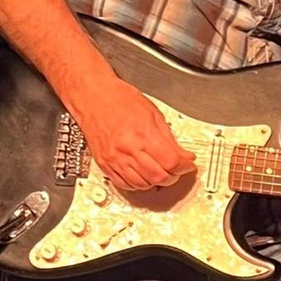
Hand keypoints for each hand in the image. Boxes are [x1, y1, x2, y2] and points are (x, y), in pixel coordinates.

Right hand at [77, 78, 196, 191]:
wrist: (93, 96)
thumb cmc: (120, 99)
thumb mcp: (154, 114)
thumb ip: (170, 139)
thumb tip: (184, 155)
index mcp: (143, 135)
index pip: (171, 162)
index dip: (184, 166)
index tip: (188, 165)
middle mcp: (128, 149)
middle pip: (158, 177)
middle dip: (173, 176)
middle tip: (177, 170)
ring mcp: (114, 158)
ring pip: (142, 185)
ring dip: (156, 182)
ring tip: (161, 172)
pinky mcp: (104, 163)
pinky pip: (123, 184)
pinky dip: (137, 185)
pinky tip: (143, 176)